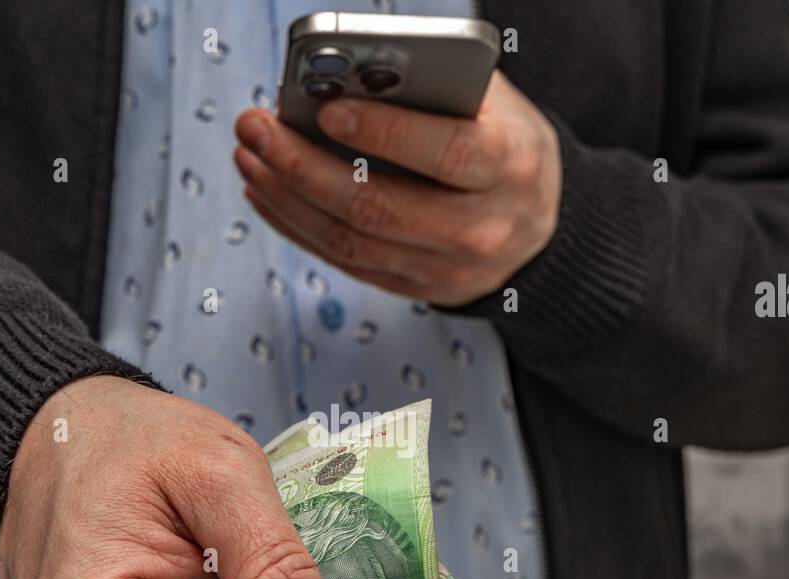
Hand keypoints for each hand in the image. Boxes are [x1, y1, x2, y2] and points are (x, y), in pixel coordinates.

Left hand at [233, 71, 561, 307]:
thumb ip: (433, 89)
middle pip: (379, 207)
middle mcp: (481, 228)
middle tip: (257, 128)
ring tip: (249, 155)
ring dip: (288, 198)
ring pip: (351, 241)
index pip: (448, 154)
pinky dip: (297, 226)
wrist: (539, 224)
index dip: (386, 133)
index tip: (328, 107)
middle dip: (305, 166)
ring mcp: (447, 269)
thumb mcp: (491, 104)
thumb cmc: (502, 142)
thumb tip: (343, 81)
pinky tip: (267, 191)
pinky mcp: (417, 288)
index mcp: (510, 166)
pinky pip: (346, 261)